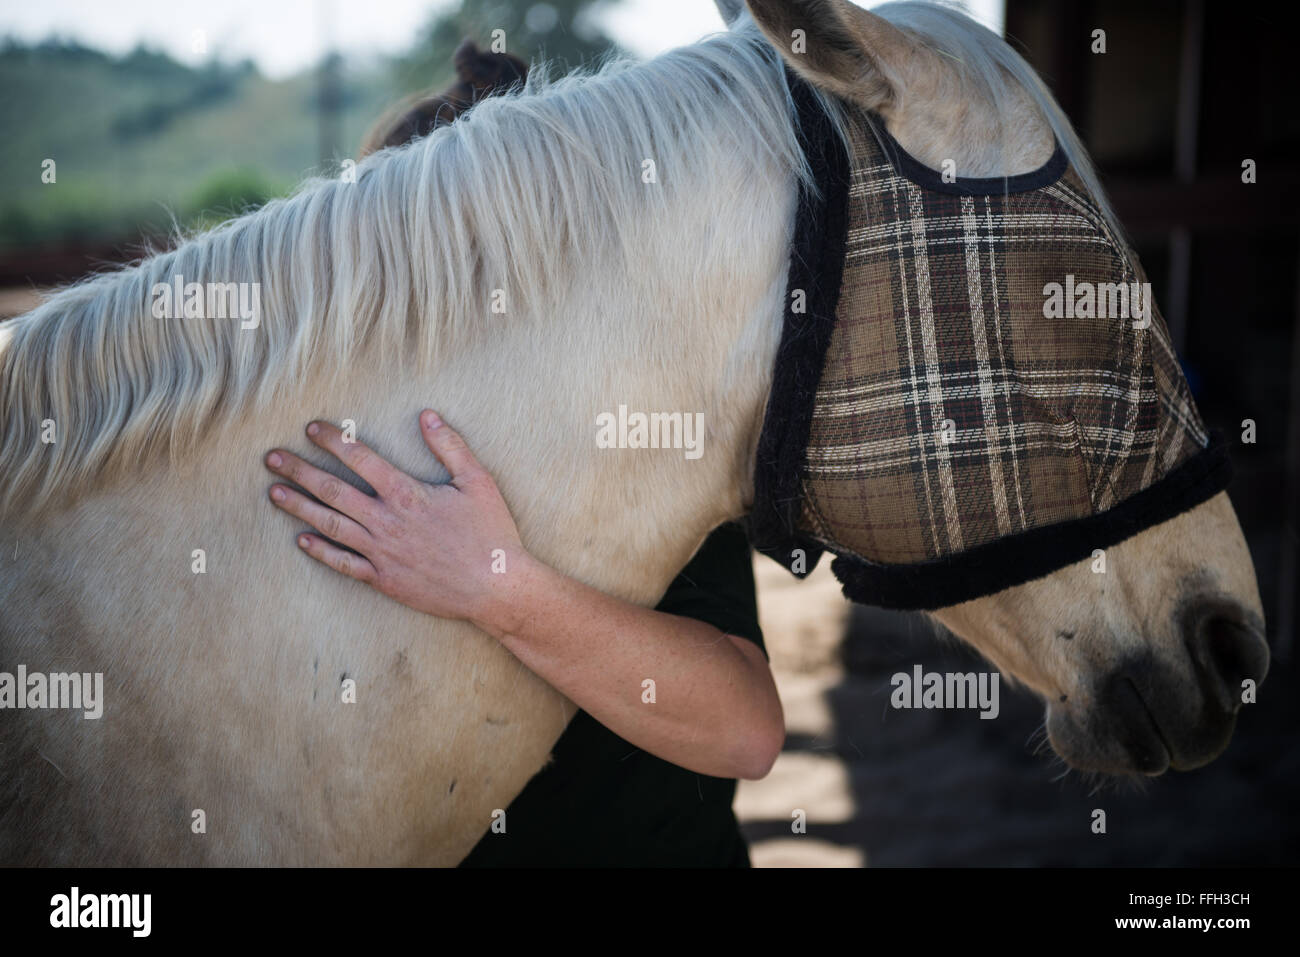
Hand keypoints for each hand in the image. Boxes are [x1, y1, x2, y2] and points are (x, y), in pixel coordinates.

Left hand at [264, 410, 530, 632]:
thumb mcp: (477, 481)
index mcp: (407, 494)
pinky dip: (321, 551)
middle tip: (272, 458)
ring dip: (299, 507)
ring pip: (330, 525)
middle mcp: (386, 521)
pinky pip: (344, 564)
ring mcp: (381, 552)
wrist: (495, 587)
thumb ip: (450, 446)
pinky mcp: (384, 579)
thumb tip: (427, 415)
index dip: (333, 441)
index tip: (311, 428)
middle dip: (300, 471)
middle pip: (333, 491)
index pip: (360, 459)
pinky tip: (302, 540)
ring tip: (275, 493)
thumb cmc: (491, 533)